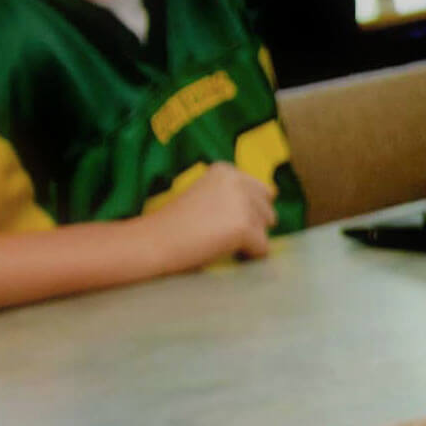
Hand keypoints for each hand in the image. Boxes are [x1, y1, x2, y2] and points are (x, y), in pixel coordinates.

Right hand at [147, 164, 279, 262]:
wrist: (152, 242)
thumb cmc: (175, 224)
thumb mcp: (206, 195)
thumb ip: (234, 193)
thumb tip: (274, 194)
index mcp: (226, 170)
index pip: (262, 192)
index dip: (243, 211)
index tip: (214, 217)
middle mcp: (238, 180)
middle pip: (268, 210)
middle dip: (251, 224)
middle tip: (216, 231)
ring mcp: (242, 203)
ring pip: (267, 229)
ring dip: (248, 239)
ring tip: (217, 240)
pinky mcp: (244, 227)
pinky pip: (263, 249)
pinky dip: (248, 256)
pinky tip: (222, 251)